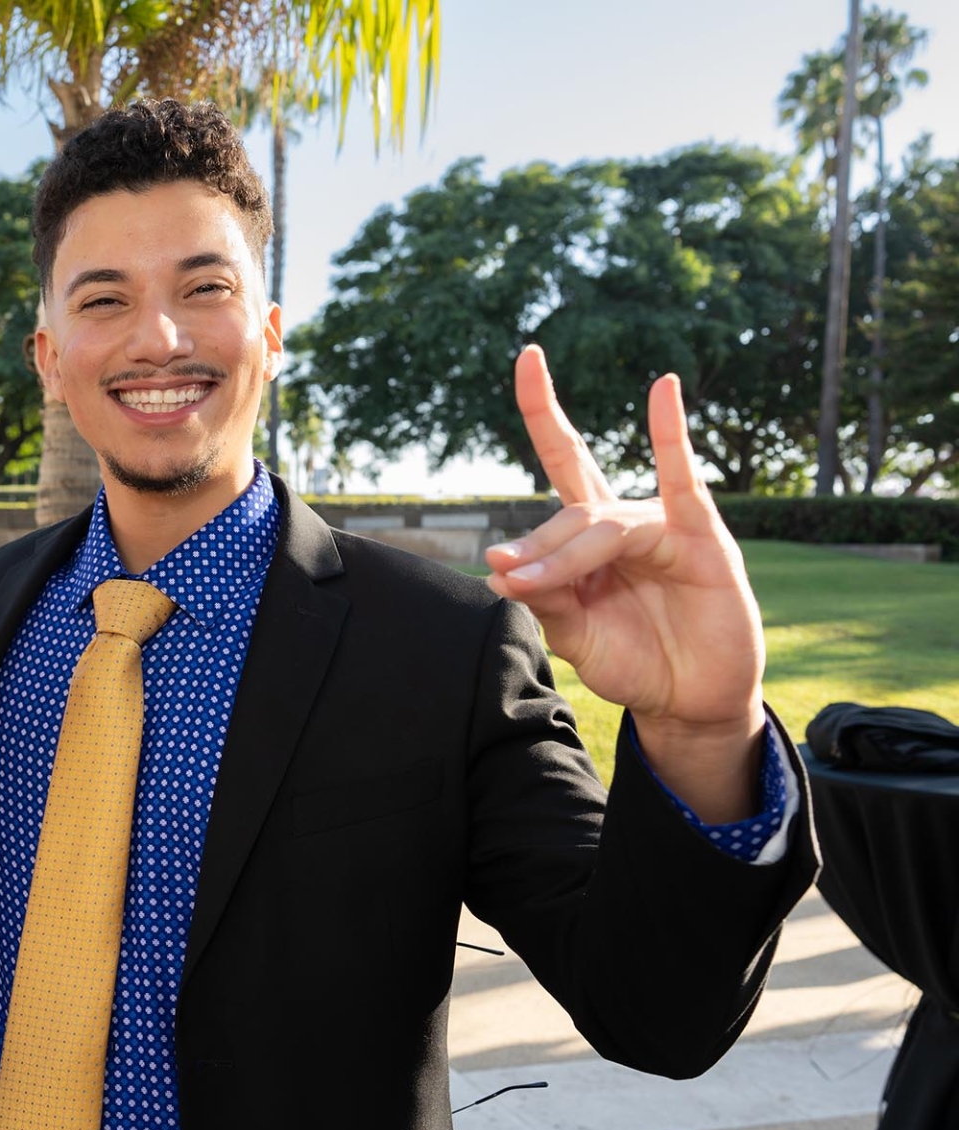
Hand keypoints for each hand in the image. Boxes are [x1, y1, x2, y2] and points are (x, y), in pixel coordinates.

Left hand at [485, 347, 764, 817]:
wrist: (687, 702)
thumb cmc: (632, 660)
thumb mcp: (575, 634)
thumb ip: (544, 599)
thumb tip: (499, 569)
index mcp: (590, 534)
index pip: (564, 459)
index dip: (543, 410)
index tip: (527, 355)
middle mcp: (625, 521)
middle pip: (570, 508)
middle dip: (535, 541)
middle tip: (503, 571)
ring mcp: (665, 528)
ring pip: (601, 526)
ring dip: (561, 555)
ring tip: (526, 580)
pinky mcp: (702, 542)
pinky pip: (683, 484)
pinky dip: (670, 438)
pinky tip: (663, 391)